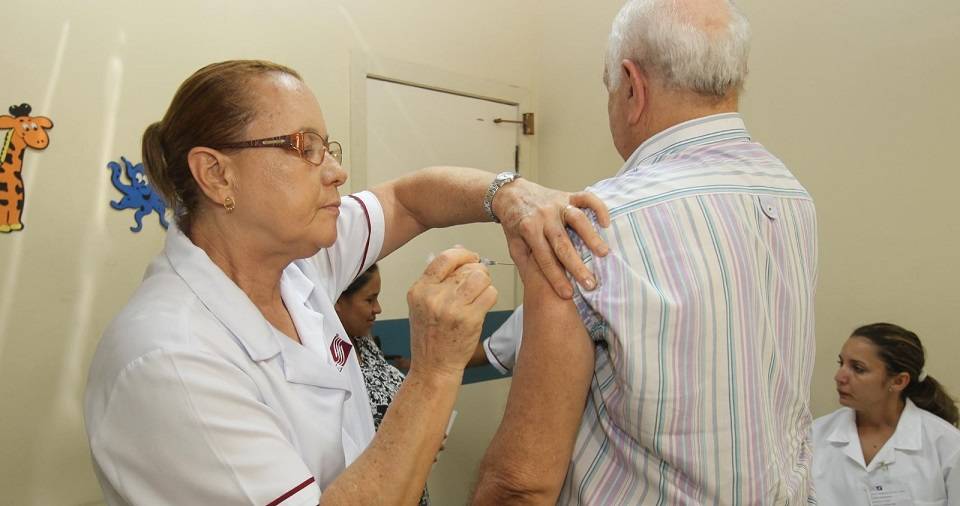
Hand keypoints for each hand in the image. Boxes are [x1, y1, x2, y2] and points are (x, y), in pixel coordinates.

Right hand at [407, 248, 497, 377]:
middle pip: (467, 267)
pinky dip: (491, 297)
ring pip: (481, 277)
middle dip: (477, 272)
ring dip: (485, 283)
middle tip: (476, 283)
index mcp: (419, 290)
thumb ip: (438, 280)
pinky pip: (491, 294)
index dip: (463, 254)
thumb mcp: (422, 305)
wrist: (434, 367)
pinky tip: (482, 306)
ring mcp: (452, 308)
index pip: (445, 258)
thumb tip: (460, 253)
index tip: (471, 257)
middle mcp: (434, 297)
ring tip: (479, 294)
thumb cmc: (429, 337)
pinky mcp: (469, 319)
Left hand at [492, 179, 610, 298]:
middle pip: (562, 243)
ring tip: (604, 253)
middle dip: (577, 265)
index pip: (544, 259)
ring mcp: (557, 204)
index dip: (556, 278)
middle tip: (591, 283)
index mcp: (528, 230)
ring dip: (591, 236)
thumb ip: (526, 264)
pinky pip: (586, 198)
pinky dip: (598, 208)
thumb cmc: (515, 223)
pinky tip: (606, 223)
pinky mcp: (567, 195)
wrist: (511, 194)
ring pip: (577, 219)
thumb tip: (537, 288)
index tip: (568, 294)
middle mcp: (544, 216)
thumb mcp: (513, 245)